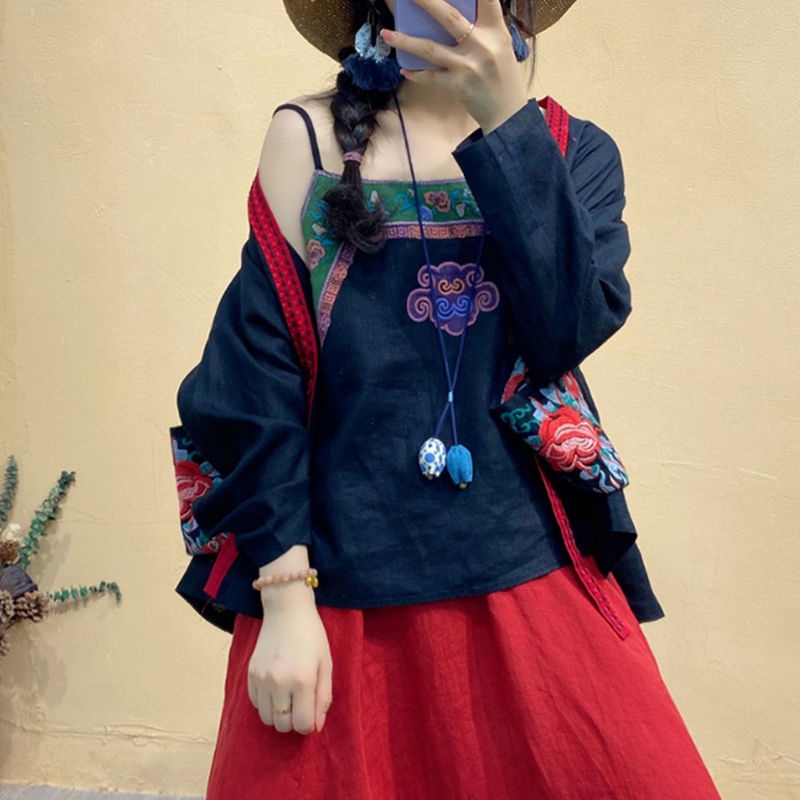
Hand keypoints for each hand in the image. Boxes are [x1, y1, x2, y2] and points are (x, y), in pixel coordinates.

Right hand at [247, 586, 332, 734]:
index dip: (309, 724)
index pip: (302, 724)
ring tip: (288, 696)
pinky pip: (256, 704)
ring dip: (279, 714)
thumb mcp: (326, 664)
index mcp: (303, 680)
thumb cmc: (312, 636)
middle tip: (301, 704)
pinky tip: (276, 687)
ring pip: (267, 718)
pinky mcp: (250, 674)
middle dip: (293, 721)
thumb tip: (317, 725)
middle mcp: (279, 683)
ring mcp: (261, 679)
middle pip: (282, 725)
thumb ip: (324, 697)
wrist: (286, 610)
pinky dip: (266, 703)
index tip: (312, 713)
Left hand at [382, 0, 527, 131]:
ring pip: (430, 48)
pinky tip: (404, 69)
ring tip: (386, 33)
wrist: (507, 114)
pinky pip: (430, 76)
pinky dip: (416, 73)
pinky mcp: (457, 85)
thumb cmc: (503, 77)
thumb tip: (458, 12)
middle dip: (425, 2)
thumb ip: (484, 28)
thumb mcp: (501, 46)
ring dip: (405, 41)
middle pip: (449, 16)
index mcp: (496, 31)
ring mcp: (468, 65)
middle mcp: (482, 45)